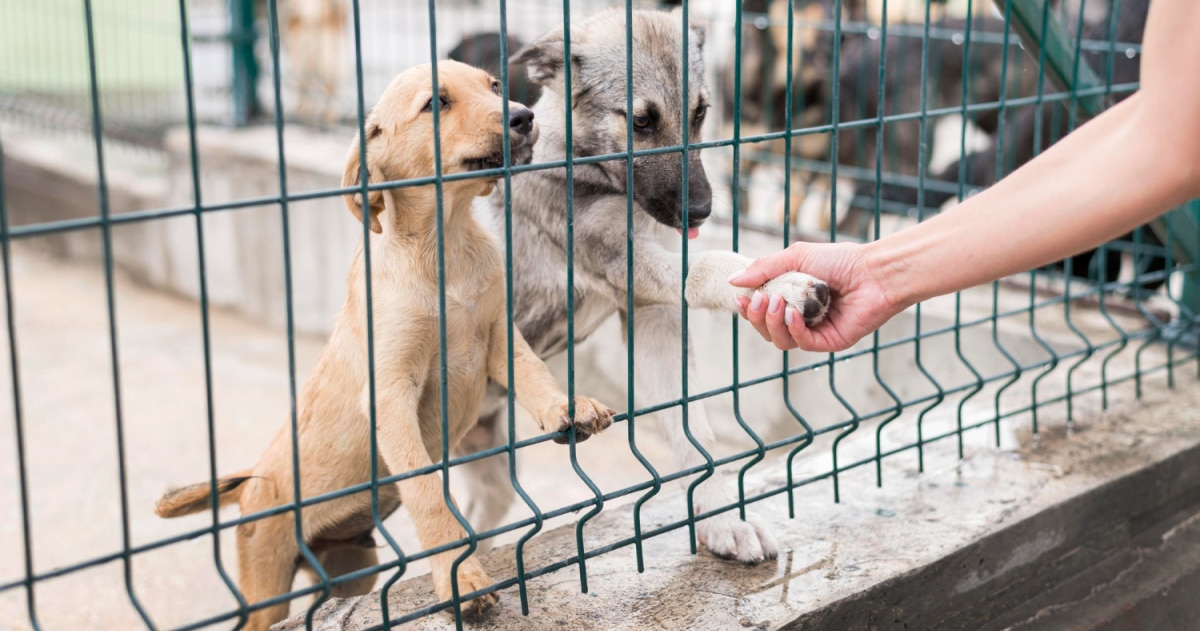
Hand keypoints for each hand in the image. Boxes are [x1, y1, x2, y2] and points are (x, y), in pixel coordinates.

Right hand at [729, 241, 901, 352]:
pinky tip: (793, 315)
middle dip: (757, 317)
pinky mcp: (830, 342)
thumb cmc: (840, 260)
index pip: (761, 311)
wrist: (874, 272)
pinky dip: (794, 330)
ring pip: (780, 340)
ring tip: (777, 304)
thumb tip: (732, 281)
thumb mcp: (796, 257)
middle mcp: (801, 316)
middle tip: (760, 300)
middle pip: (766, 329)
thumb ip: (764, 268)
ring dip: (773, 324)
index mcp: (791, 297)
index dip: (748, 308)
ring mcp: (815, 330)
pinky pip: (803, 343)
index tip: (741, 298)